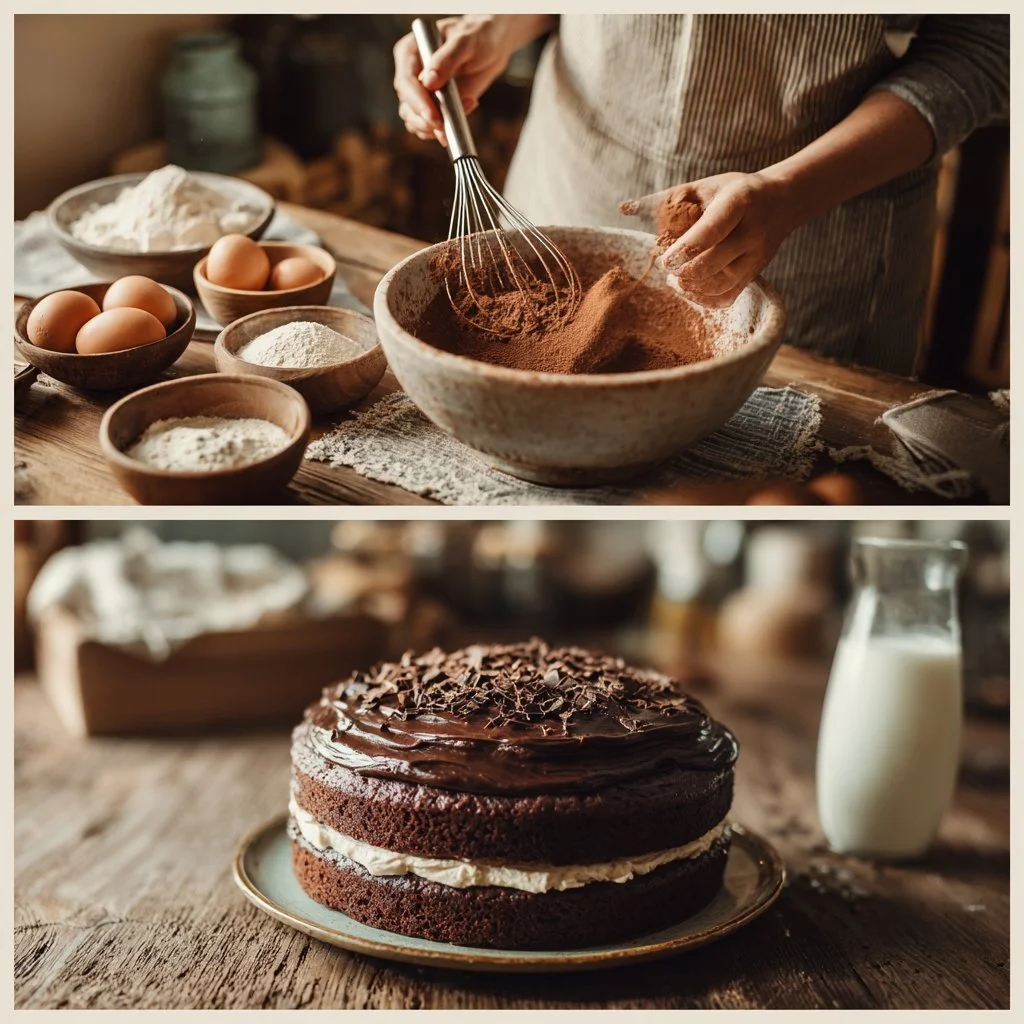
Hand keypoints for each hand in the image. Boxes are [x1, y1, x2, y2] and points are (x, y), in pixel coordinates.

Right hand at [393, 16, 517, 145]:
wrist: (491, 47)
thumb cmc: (478, 36)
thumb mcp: (466, 41)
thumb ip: (447, 59)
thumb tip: (429, 82)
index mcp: (410, 52)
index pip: (405, 82)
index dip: (417, 102)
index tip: (433, 117)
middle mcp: (411, 74)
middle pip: (407, 105)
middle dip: (425, 121)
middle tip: (445, 128)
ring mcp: (420, 92)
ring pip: (414, 120)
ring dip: (435, 128)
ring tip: (465, 108)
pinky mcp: (432, 106)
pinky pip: (430, 127)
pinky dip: (445, 128)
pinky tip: (466, 109)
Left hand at [621, 172, 796, 307]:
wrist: (781, 202)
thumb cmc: (732, 192)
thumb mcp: (706, 186)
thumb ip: (669, 198)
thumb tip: (625, 207)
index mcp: (739, 201)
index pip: (713, 229)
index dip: (686, 249)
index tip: (665, 260)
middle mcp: (751, 232)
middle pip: (714, 263)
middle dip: (684, 271)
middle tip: (668, 267)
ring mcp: (756, 257)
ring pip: (720, 284)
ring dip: (691, 287)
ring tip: (675, 279)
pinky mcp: (755, 274)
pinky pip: (728, 297)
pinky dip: (704, 300)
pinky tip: (688, 289)